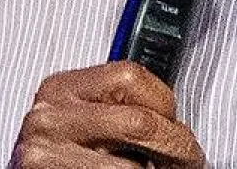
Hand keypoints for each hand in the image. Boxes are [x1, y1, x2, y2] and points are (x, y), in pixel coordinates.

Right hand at [7, 61, 206, 168]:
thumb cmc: (59, 158)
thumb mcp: (77, 119)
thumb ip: (109, 107)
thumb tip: (170, 117)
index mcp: (59, 89)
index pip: (130, 76)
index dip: (165, 103)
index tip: (177, 122)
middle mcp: (49, 118)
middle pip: (141, 122)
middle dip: (177, 146)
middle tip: (189, 159)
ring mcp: (47, 154)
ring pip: (135, 168)